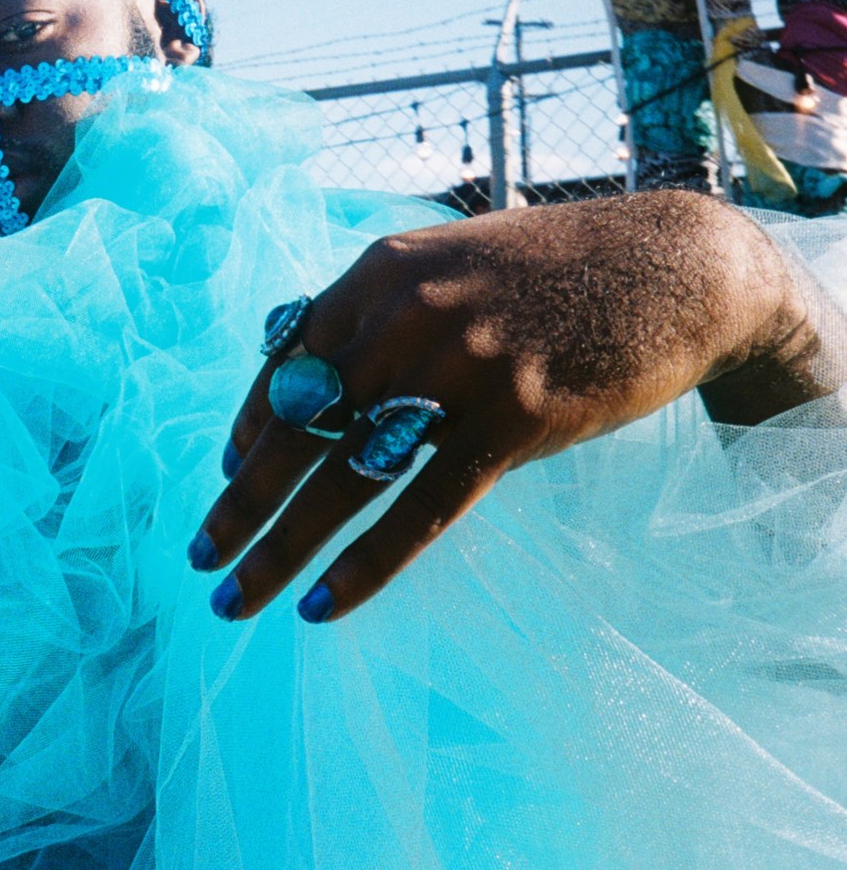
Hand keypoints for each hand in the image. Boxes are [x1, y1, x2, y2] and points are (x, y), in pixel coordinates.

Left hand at [191, 192, 834, 623]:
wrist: (669, 269)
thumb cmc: (550, 274)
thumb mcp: (448, 264)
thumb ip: (379, 314)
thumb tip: (304, 378)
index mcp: (378, 271)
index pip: (283, 364)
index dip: (247, 429)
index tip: (228, 477)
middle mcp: (404, 316)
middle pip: (296, 428)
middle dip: (241, 501)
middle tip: (200, 557)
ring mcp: (457, 370)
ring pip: (344, 479)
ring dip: (281, 547)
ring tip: (235, 597)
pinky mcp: (510, 423)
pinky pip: (417, 512)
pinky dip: (363, 566)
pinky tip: (320, 605)